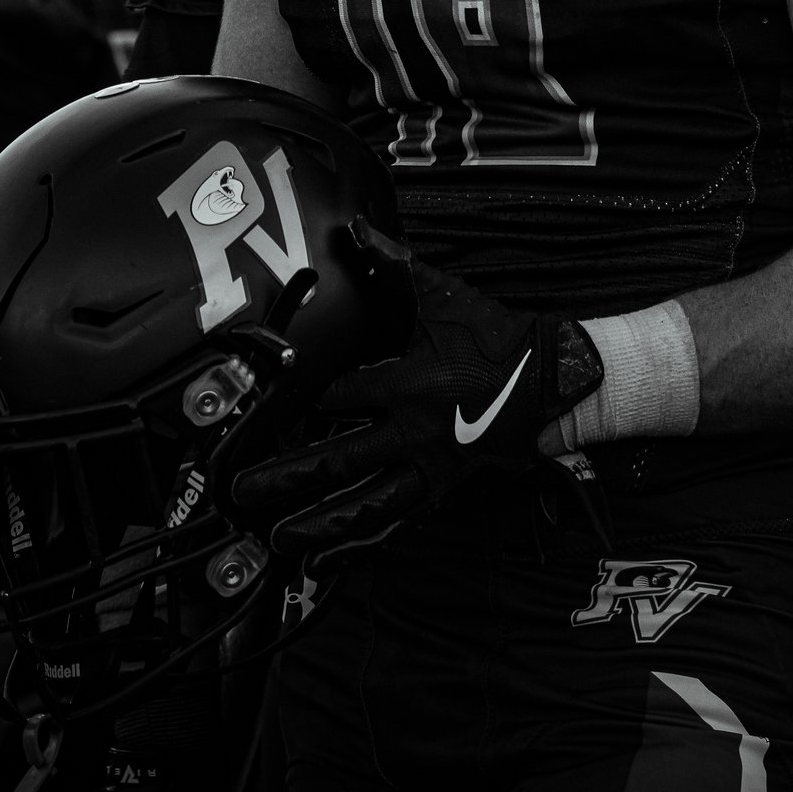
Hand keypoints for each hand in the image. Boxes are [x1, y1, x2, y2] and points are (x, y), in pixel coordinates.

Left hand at [226, 222, 603, 566]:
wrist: (549, 380)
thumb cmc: (495, 338)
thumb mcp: (442, 295)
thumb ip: (394, 264)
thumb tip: (357, 227)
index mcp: (408, 382)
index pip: (343, 394)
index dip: (310, 398)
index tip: (278, 404)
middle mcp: (412, 430)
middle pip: (339, 459)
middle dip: (287, 475)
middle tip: (244, 489)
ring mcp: (427, 466)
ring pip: (364, 504)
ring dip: (318, 523)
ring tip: (278, 539)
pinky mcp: (440, 489)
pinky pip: (395, 524)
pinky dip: (360, 547)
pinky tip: (328, 564)